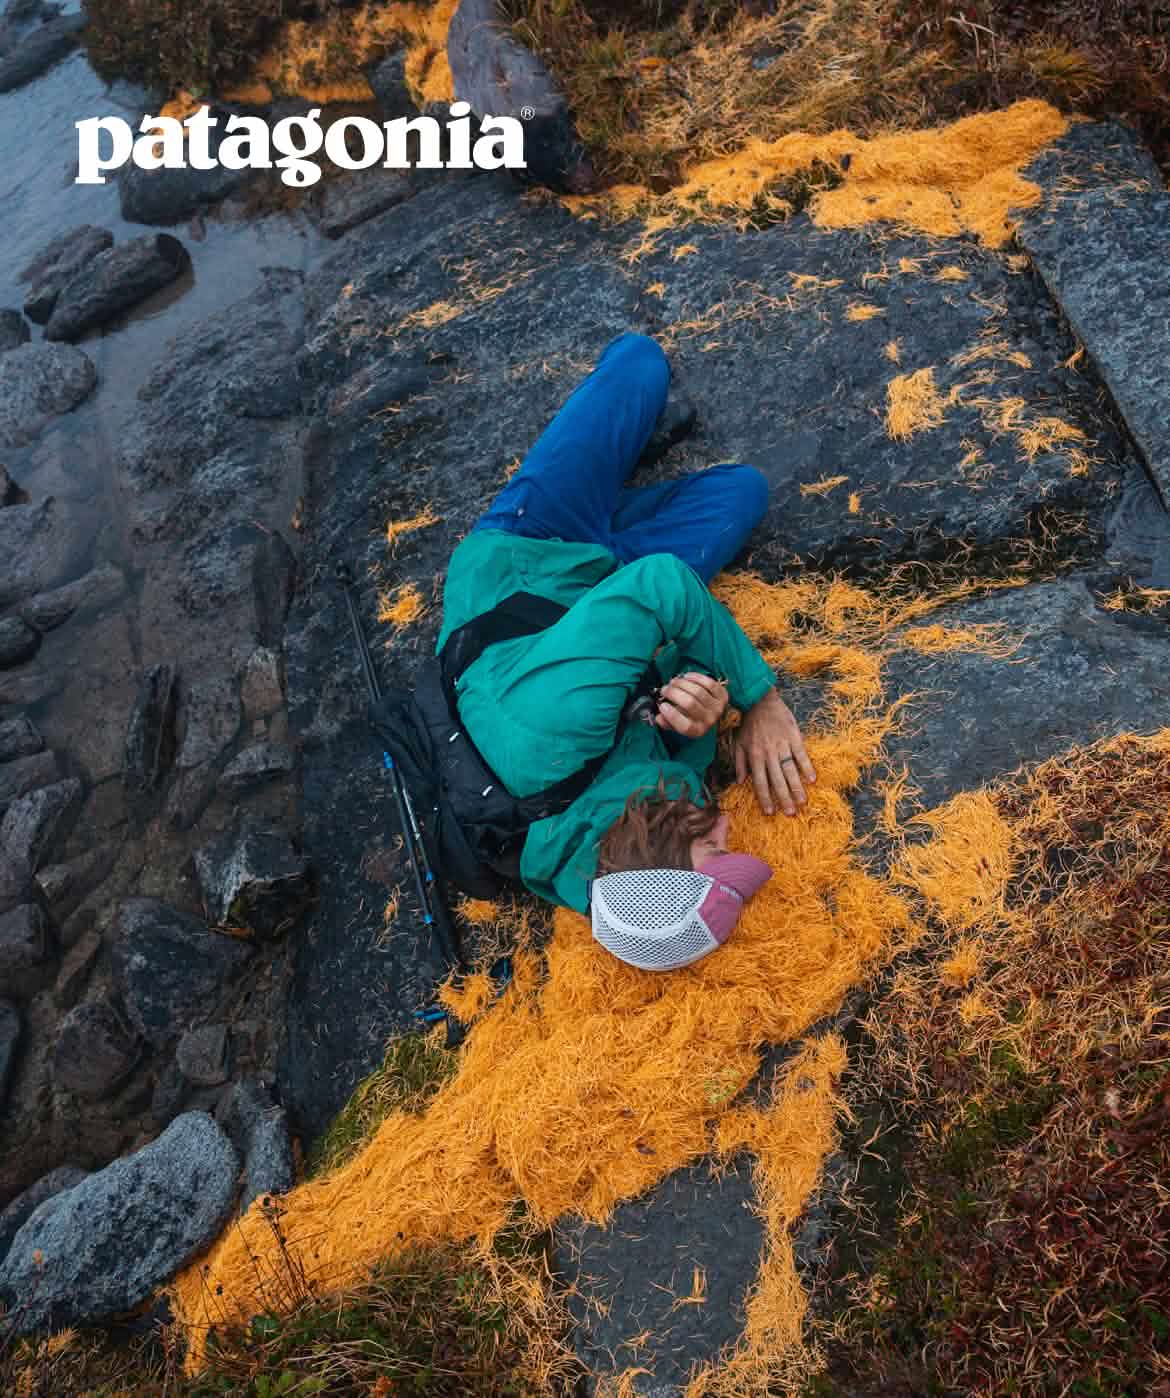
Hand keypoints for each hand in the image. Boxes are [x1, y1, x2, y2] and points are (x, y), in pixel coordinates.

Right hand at [654, 671, 728, 739]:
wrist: (714, 712)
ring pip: (698, 691)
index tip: (662, 705)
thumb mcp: (679, 724)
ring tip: (673, 681)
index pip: (685, 726)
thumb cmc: (691, 717)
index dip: (672, 715)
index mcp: (697, 731)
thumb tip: (658, 717)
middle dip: (673, 693)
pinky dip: (695, 677)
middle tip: (664, 689)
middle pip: (690, 704)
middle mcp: (709, 721)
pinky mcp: (723, 695)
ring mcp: (718, 707)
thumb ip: (667, 722)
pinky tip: (686, 676)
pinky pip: (708, 683)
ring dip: (682, 683)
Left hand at [733, 688, 815, 815]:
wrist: (761, 701)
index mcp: (755, 756)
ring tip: (802, 801)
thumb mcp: (739, 743)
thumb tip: (740, 781)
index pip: (760, 782)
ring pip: (790, 770)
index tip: (770, 812)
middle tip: (790, 814)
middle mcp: (769, 753)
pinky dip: (806, 766)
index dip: (765, 798)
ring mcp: (782, 745)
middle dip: (783, 798)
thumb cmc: (749, 724)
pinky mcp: (794, 737)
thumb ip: (739, 763)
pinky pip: (801, 754)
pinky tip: (812, 779)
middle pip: (777, 780)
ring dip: (796, 787)